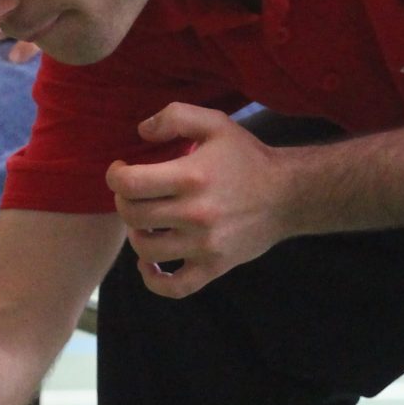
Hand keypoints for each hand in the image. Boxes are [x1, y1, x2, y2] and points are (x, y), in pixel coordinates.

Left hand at [103, 103, 289, 296]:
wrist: (288, 195)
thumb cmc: (247, 158)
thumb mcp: (215, 123)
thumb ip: (175, 117)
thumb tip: (141, 132)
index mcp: (191, 176)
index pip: (129, 184)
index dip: (115, 176)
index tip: (122, 172)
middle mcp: (196, 213)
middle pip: (132, 215)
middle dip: (124, 202)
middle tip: (135, 194)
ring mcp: (204, 245)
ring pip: (146, 249)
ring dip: (136, 234)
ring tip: (144, 221)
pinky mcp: (214, 266)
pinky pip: (175, 287)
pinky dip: (154, 280)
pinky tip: (149, 263)